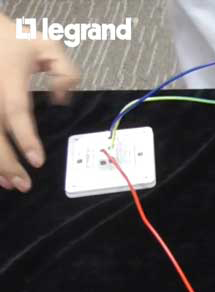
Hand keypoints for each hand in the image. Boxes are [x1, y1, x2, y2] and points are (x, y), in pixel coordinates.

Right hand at [0, 13, 78, 192]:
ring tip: (10, 184)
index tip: (37, 160)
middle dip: (6, 163)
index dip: (25, 138)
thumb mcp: (48, 46)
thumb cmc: (15, 41)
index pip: (15, 113)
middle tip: (24, 184)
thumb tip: (62, 99)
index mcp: (8, 81)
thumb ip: (66, 71)